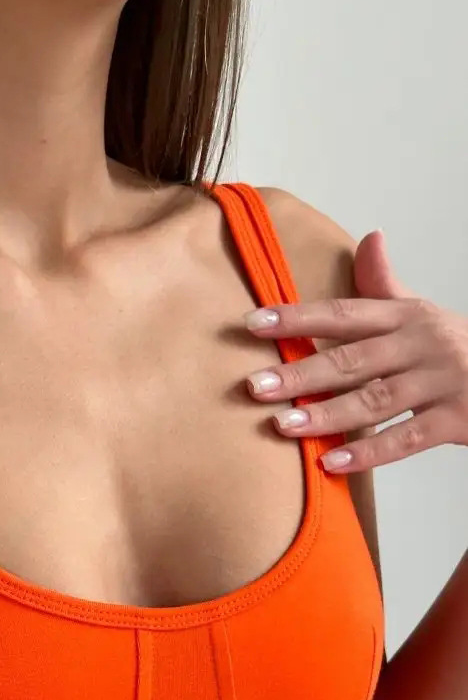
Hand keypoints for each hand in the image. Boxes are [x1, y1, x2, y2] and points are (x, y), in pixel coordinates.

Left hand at [241, 229, 467, 472]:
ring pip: (375, 399)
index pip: (343, 313)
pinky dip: (367, 452)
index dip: (297, 317)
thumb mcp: (422, 313)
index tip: (251, 324)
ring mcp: (441, 382)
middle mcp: (421, 344)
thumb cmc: (457, 347)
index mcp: (405, 317)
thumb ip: (386, 286)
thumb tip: (369, 237)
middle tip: (254, 386)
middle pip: (352, 359)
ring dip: (326, 414)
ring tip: (282, 426)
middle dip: (301, 372)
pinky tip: (330, 462)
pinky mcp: (457, 419)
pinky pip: (406, 438)